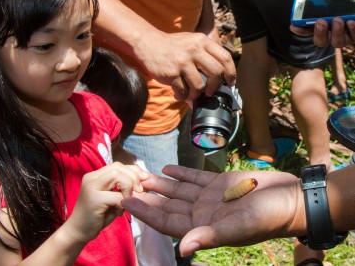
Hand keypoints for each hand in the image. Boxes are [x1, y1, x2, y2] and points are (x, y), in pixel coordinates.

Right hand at [68, 162, 148, 243]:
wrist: (78, 232)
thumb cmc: (98, 216)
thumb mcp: (112, 197)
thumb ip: (123, 187)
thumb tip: (144, 178)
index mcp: (96, 175)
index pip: (118, 165)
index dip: (133, 171)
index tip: (143, 182)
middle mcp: (91, 177)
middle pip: (118, 167)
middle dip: (134, 177)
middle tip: (140, 191)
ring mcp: (91, 187)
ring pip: (117, 176)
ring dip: (129, 188)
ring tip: (128, 201)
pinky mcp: (94, 199)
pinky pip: (117, 196)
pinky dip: (124, 203)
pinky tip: (119, 212)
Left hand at [122, 165, 303, 256]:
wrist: (291, 199)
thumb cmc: (268, 217)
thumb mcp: (239, 227)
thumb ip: (209, 237)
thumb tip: (182, 249)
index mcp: (203, 228)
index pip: (167, 222)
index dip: (146, 212)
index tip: (126, 201)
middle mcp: (203, 214)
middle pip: (169, 205)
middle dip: (149, 196)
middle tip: (127, 185)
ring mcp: (210, 198)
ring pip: (179, 190)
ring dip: (161, 183)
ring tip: (142, 175)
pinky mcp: (219, 183)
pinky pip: (195, 178)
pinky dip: (181, 173)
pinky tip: (167, 168)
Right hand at [133, 31, 235, 100]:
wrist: (147, 43)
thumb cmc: (171, 46)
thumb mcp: (191, 41)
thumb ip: (205, 54)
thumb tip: (218, 77)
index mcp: (202, 41)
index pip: (225, 58)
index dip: (231, 73)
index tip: (229, 82)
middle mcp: (194, 50)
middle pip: (216, 73)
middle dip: (215, 87)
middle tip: (210, 92)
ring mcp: (182, 62)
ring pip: (199, 85)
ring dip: (196, 94)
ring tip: (191, 94)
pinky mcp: (171, 73)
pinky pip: (183, 91)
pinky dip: (183, 96)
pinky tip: (179, 93)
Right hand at [290, 0, 354, 46]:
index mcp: (322, 23)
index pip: (307, 31)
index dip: (300, 30)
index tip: (293, 26)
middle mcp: (332, 31)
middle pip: (321, 42)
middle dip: (319, 34)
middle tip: (320, 22)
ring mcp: (345, 33)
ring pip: (337, 43)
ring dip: (336, 33)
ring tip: (337, 20)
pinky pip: (353, 37)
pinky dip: (351, 30)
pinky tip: (351, 21)